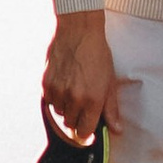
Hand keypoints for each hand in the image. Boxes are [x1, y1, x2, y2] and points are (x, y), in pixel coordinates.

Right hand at [43, 9, 118, 144]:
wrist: (79, 31)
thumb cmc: (97, 54)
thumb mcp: (109, 81)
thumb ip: (111, 108)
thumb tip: (116, 130)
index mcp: (92, 100)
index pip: (84, 132)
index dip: (86, 132)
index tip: (87, 127)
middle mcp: (74, 98)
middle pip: (70, 124)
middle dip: (77, 117)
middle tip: (82, 103)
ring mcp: (58, 91)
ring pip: (59, 112)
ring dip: (65, 107)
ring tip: (73, 90)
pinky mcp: (46, 83)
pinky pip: (49, 100)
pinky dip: (55, 97)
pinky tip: (63, 83)